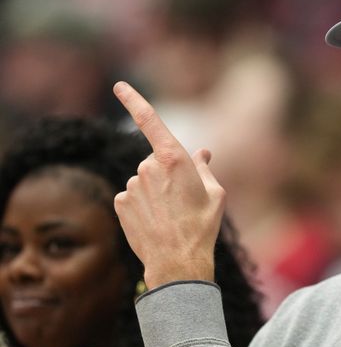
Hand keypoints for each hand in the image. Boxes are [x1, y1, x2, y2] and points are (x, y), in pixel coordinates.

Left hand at [113, 81, 224, 287]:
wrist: (178, 260)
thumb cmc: (202, 225)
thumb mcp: (216, 194)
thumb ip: (204, 168)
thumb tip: (202, 153)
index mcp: (173, 158)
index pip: (149, 120)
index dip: (134, 100)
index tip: (119, 86)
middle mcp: (148, 167)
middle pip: (156, 160)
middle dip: (168, 173)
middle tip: (184, 199)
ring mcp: (132, 185)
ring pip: (144, 180)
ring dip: (156, 191)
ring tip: (171, 215)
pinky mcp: (120, 202)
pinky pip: (132, 196)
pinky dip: (142, 204)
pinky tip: (155, 221)